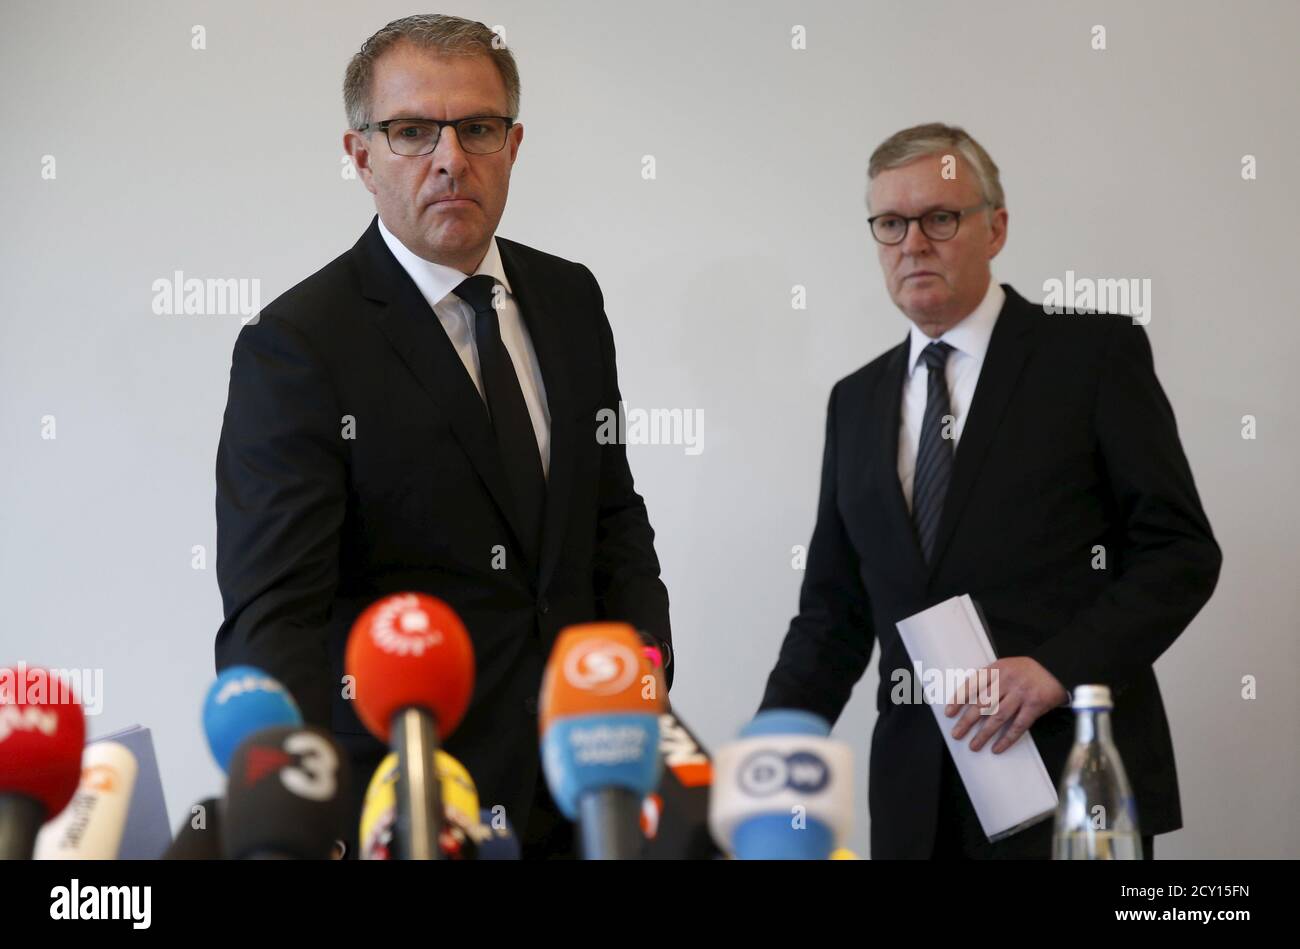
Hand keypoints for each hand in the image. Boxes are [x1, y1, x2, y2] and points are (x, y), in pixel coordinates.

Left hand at [943, 657, 1067, 753]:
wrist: (1058, 667)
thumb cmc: (1029, 670)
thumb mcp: (1007, 666)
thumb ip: (991, 679)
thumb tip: (968, 699)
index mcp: (997, 668)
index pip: (973, 684)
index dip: (959, 699)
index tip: (949, 713)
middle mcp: (1007, 680)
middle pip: (982, 704)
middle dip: (967, 721)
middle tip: (956, 734)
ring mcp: (1021, 693)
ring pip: (997, 717)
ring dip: (984, 734)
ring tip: (973, 745)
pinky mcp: (1035, 705)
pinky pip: (1018, 726)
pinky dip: (1006, 739)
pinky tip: (997, 747)